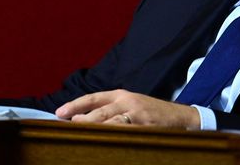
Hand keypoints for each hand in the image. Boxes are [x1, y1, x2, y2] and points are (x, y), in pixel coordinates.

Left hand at [55, 89, 200, 128]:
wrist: (181, 117)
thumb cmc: (151, 113)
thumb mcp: (130, 105)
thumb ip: (109, 109)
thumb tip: (81, 119)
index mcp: (121, 95)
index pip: (93, 98)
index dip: (75, 105)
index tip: (59, 113)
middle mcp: (128, 102)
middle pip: (100, 112)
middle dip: (82, 120)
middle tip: (68, 127)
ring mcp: (138, 115)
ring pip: (111, 124)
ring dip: (96, 131)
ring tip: (82, 137)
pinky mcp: (147, 128)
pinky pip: (127, 135)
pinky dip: (115, 139)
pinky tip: (105, 144)